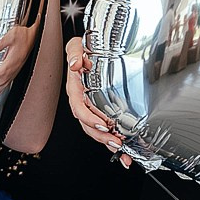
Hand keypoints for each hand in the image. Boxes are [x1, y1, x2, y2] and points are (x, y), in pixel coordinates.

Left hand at [0, 24, 36, 102]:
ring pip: (5, 84)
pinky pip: (8, 82)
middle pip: (1, 83)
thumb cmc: (24, 36)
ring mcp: (15, 70)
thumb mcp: (11, 36)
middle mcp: (14, 68)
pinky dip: (2, 88)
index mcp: (11, 61)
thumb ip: (1, 44)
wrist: (34, 37)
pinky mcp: (16, 70)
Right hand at [65, 35, 129, 164]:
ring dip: (107, 142)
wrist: (86, 51)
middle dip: (101, 136)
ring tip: (121, 150)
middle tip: (116, 142)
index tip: (102, 124)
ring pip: (95, 131)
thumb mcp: (76, 46)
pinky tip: (124, 153)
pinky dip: (113, 142)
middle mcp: (82, 102)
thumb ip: (75, 52)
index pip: (79, 108)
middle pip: (87, 125)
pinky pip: (105, 130)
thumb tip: (76, 63)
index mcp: (75, 90)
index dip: (89, 118)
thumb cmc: (81, 51)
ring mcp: (90, 109)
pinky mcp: (99, 112)